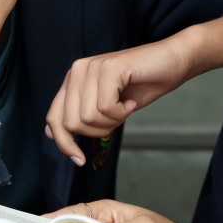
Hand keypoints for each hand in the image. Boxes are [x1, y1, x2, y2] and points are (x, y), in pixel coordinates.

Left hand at [44, 36, 195, 164]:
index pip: (54, 118)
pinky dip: (122, 112)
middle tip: (117, 118)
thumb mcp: (106, 105)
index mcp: (73, 80)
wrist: (172, 62)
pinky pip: (106, 107)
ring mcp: (91, 67)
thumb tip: (49, 133)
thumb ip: (78, 114)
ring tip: (125, 106)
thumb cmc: (142, 84)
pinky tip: (130, 100)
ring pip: (88, 117)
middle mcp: (77, 71)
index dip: (64, 143)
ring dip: (112, 121)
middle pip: (71, 123)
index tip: (80, 160)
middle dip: (97, 131)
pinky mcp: (108, 68)